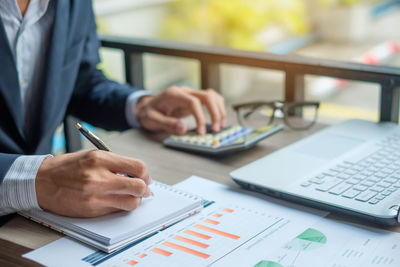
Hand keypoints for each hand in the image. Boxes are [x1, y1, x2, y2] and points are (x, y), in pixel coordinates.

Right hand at [35, 150, 151, 216]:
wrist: (42, 181)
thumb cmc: (68, 167)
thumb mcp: (93, 156)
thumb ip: (116, 163)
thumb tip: (139, 175)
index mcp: (101, 158)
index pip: (138, 167)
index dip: (146, 174)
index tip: (145, 177)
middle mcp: (99, 177)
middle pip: (139, 187)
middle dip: (145, 189)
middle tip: (144, 189)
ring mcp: (95, 195)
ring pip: (131, 203)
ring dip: (135, 200)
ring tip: (130, 196)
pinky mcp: (92, 209)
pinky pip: (117, 210)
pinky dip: (121, 206)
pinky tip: (115, 200)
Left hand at [136, 86, 225, 134]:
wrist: (147, 106)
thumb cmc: (148, 113)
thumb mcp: (151, 119)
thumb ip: (166, 123)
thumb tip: (183, 128)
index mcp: (174, 94)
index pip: (193, 102)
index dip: (200, 117)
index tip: (201, 132)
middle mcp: (184, 91)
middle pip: (207, 96)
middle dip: (215, 113)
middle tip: (216, 129)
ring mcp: (191, 93)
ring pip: (212, 96)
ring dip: (219, 110)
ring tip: (220, 126)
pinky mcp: (195, 99)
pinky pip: (211, 99)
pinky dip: (217, 108)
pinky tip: (218, 120)